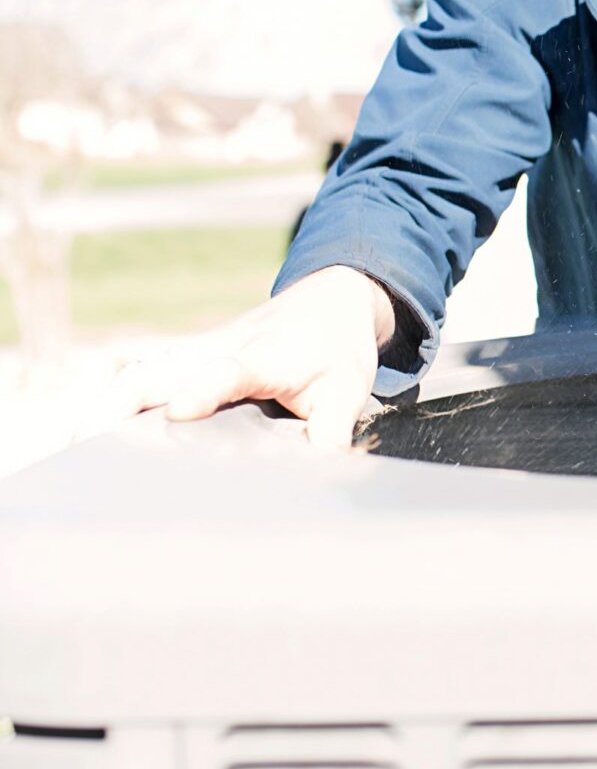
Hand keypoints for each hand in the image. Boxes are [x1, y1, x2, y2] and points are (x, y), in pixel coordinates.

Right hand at [110, 265, 396, 448]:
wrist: (329, 300)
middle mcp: (220, 349)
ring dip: (106, 403)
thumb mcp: (349, 389)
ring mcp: (195, 352)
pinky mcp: (184, 357)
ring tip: (75, 445)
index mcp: (264, 357)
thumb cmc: (338, 349)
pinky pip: (140, 374)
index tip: (179, 410)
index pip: (228, 372)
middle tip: (87, 442)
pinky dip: (111, 398)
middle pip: (159, 370)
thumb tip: (320, 468)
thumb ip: (332, 428)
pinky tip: (86, 429)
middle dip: (121, 403)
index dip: (204, 390)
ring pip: (139, 371)